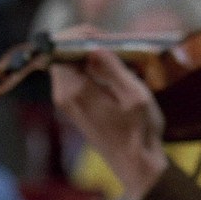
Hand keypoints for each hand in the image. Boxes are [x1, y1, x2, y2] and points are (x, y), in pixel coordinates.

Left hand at [50, 27, 167, 199]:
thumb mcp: (135, 96)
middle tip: (117, 44)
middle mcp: (64, 95)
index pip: (61, 48)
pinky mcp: (75, 106)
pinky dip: (93, 67)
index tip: (108, 37)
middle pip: (63, 53)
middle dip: (87, 41)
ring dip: (92, 54)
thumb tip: (94, 45)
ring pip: (70, 63)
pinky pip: (76, 75)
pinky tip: (117, 73)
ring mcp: (67, 101)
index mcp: (75, 90)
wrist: (135, 164)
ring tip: (121, 58)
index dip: (82, 35)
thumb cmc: (139, 131)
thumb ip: (113, 68)